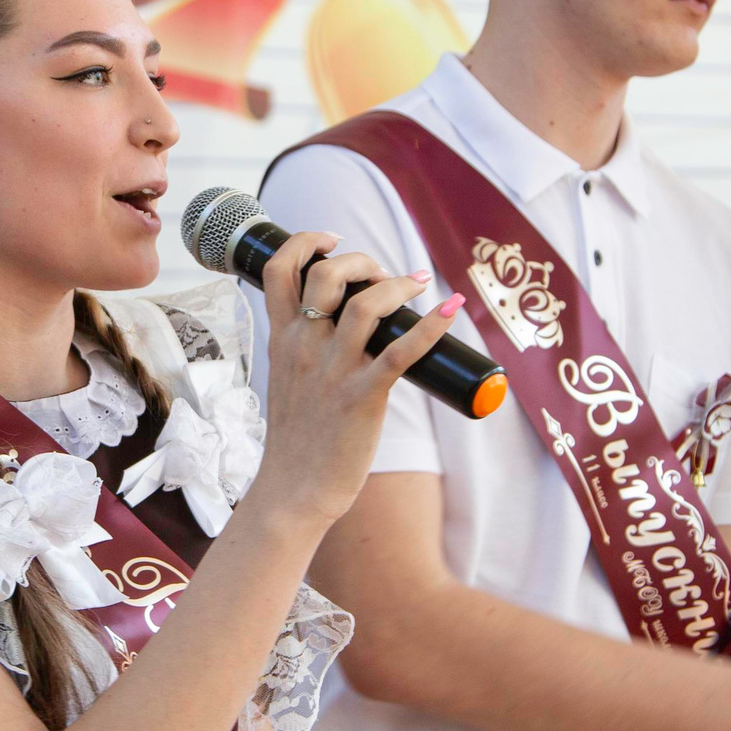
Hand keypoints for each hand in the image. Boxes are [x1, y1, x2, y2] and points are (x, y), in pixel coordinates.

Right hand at [242, 233, 461, 534]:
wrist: (294, 489)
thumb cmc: (297, 439)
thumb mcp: (287, 380)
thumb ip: (304, 348)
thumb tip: (338, 324)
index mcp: (282, 339)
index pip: (280, 270)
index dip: (306, 242)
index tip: (331, 241)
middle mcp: (304, 346)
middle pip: (327, 274)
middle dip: (361, 260)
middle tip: (384, 275)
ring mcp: (332, 370)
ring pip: (365, 304)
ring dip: (397, 285)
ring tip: (416, 286)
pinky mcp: (362, 396)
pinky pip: (402, 351)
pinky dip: (431, 327)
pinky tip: (449, 311)